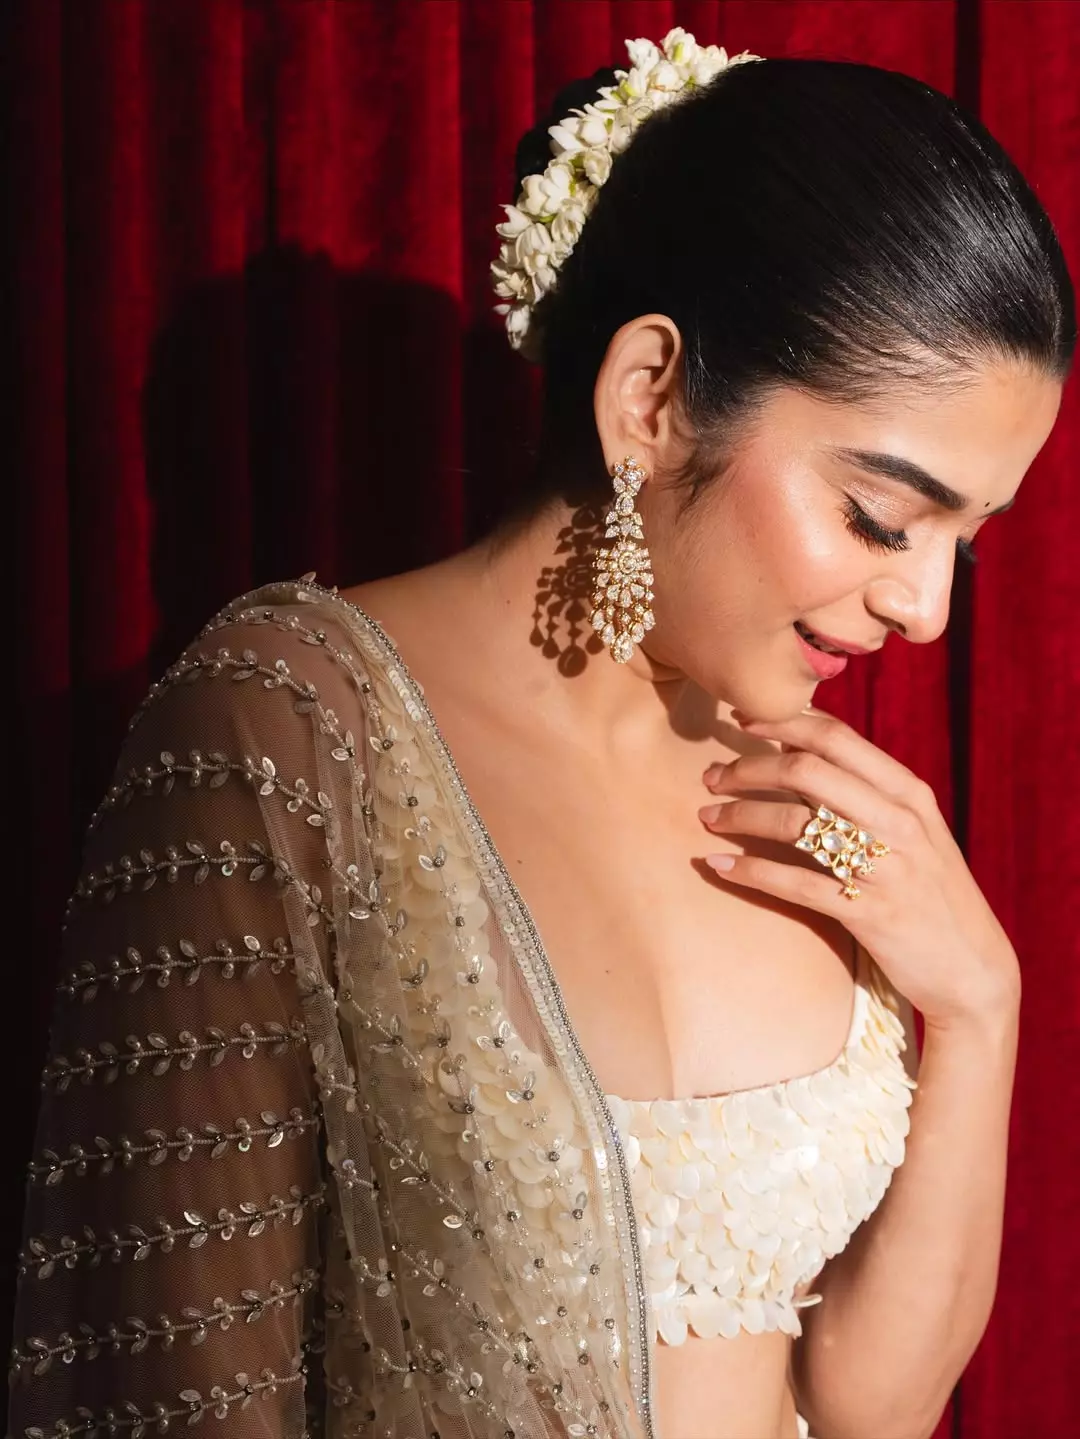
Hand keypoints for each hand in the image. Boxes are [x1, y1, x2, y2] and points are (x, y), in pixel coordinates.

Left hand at [698, 708, 1020, 1027]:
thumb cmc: (932, 890)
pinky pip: (795, 885)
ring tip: (708, 816)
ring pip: (794, 824)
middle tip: (712, 776)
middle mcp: (898, 822)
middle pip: (805, 772)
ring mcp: (884, 868)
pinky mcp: (867, 914)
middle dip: (747, 768)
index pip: (835, 738)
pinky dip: (750, 872)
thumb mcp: (913, 830)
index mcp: (907, 793)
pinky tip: (719, 867)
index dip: (782, 721)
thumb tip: (799, 749)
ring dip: (740, 816)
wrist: (973, 967)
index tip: (742, 718)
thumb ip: (866, 791)